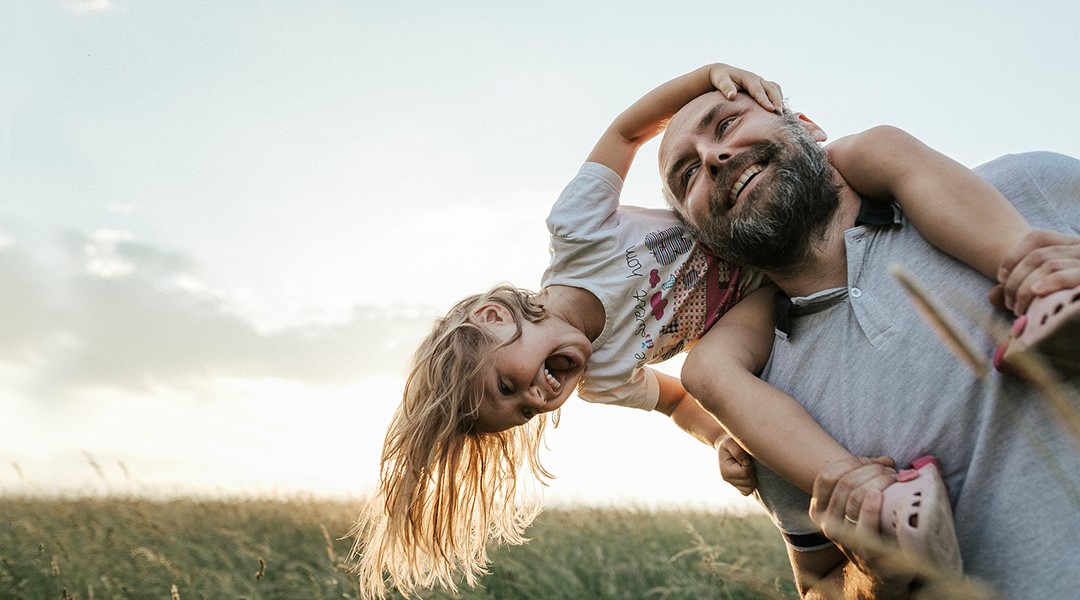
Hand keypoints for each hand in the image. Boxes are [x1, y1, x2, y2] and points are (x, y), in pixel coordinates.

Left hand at [707, 64, 782, 114]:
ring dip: (780, 100)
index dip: (765, 100)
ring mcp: (762, 82)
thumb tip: (732, 96)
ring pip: (775, 89)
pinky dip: (779, 99)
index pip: (759, 90)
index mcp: (749, 78)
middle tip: (780, 115)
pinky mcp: (763, 87)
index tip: (771, 109)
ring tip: (783, 114)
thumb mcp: (721, 81)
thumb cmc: (721, 78)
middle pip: (771, 89)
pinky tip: (780, 110)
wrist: (723, 73)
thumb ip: (726, 88)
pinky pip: (774, 91)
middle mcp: (758, 79)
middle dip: (777, 101)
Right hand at [715, 433, 755, 494]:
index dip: (749, 465)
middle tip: (747, 461)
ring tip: (747, 466)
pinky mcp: (737, 486)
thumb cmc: (730, 441)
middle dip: (752, 471)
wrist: (727, 444)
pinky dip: (751, 483)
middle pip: (748, 483)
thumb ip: (738, 451)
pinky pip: (748, 491)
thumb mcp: (731, 442)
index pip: (744, 473)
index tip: (746, 457)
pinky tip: (748, 472)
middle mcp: (727, 479)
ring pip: (749, 488)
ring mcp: (732, 484)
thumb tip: (746, 463)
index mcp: (725, 470)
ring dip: (752, 477)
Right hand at [809, 457, 916, 592]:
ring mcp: (843, 539)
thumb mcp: (858, 503)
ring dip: (877, 481)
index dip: (849, 463)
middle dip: (869, 470)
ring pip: (855, 496)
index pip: (826, 477)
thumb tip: (885, 460)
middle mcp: (826, 524)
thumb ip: (865, 479)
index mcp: (819, 509)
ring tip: (894, 478)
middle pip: (844, 483)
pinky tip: (880, 495)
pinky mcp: (863, 552)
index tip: (869, 461)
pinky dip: (872, 505)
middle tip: (888, 469)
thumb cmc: (871, 527)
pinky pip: (865, 521)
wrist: (881, 568)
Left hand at [993, 229, 1079, 314]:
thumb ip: (1022, 290)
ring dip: (1026, 288)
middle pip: (1038, 255)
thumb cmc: (1074, 303)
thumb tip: (992, 297)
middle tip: (1010, 304)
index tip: (1000, 277)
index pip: (1037, 238)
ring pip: (1048, 264)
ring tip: (1019, 309)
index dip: (1014, 256)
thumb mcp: (1049, 292)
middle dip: (1015, 280)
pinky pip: (1071, 274)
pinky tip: (1038, 292)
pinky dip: (1052, 282)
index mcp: (1072, 247)